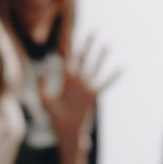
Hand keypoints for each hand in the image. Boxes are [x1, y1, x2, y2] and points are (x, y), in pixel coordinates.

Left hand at [39, 34, 119, 148]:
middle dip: (88, 45)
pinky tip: (121, 68)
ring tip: (107, 44)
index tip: (72, 35)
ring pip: (95, 68)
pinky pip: (105, 84)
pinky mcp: (93, 97)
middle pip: (84, 58)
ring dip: (101, 56)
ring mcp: (87, 88)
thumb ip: (41, 85)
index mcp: (67, 80)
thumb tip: (41, 71)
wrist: (66, 132)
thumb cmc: (55, 118)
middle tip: (93, 31)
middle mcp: (78, 81)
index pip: (69, 59)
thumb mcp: (45, 100)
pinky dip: (112, 77)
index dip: (70, 48)